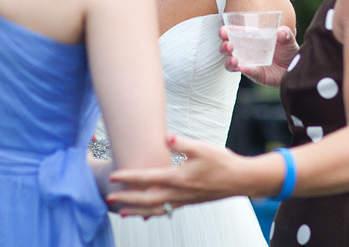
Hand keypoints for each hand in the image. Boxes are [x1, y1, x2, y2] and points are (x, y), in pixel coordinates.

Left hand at [107, 134, 243, 215]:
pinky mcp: (188, 202)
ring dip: (136, 210)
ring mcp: (183, 200)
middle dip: (126, 198)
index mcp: (178, 178)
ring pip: (155, 208)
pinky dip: (152, 212)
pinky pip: (165, 210)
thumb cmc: (221, 162)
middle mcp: (178, 192)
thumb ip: (183, 143)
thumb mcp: (203, 147)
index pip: (148, 178)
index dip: (129, 177)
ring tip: (121, 211)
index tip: (114, 176)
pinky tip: (146, 212)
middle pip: (146, 198)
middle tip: (109, 197)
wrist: (239, 180)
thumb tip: (167, 137)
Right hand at [220, 25, 297, 86]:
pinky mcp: (254, 74)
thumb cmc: (288, 50)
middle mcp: (245, 51)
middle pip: (227, 49)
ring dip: (229, 62)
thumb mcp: (288, 39)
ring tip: (234, 60)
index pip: (233, 33)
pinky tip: (244, 68)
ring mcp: (248, 63)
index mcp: (249, 38)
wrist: (295, 66)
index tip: (223, 31)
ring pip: (231, 64)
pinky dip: (244, 70)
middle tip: (229, 45)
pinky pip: (246, 73)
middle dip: (224, 46)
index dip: (225, 32)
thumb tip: (281, 31)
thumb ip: (285, 34)